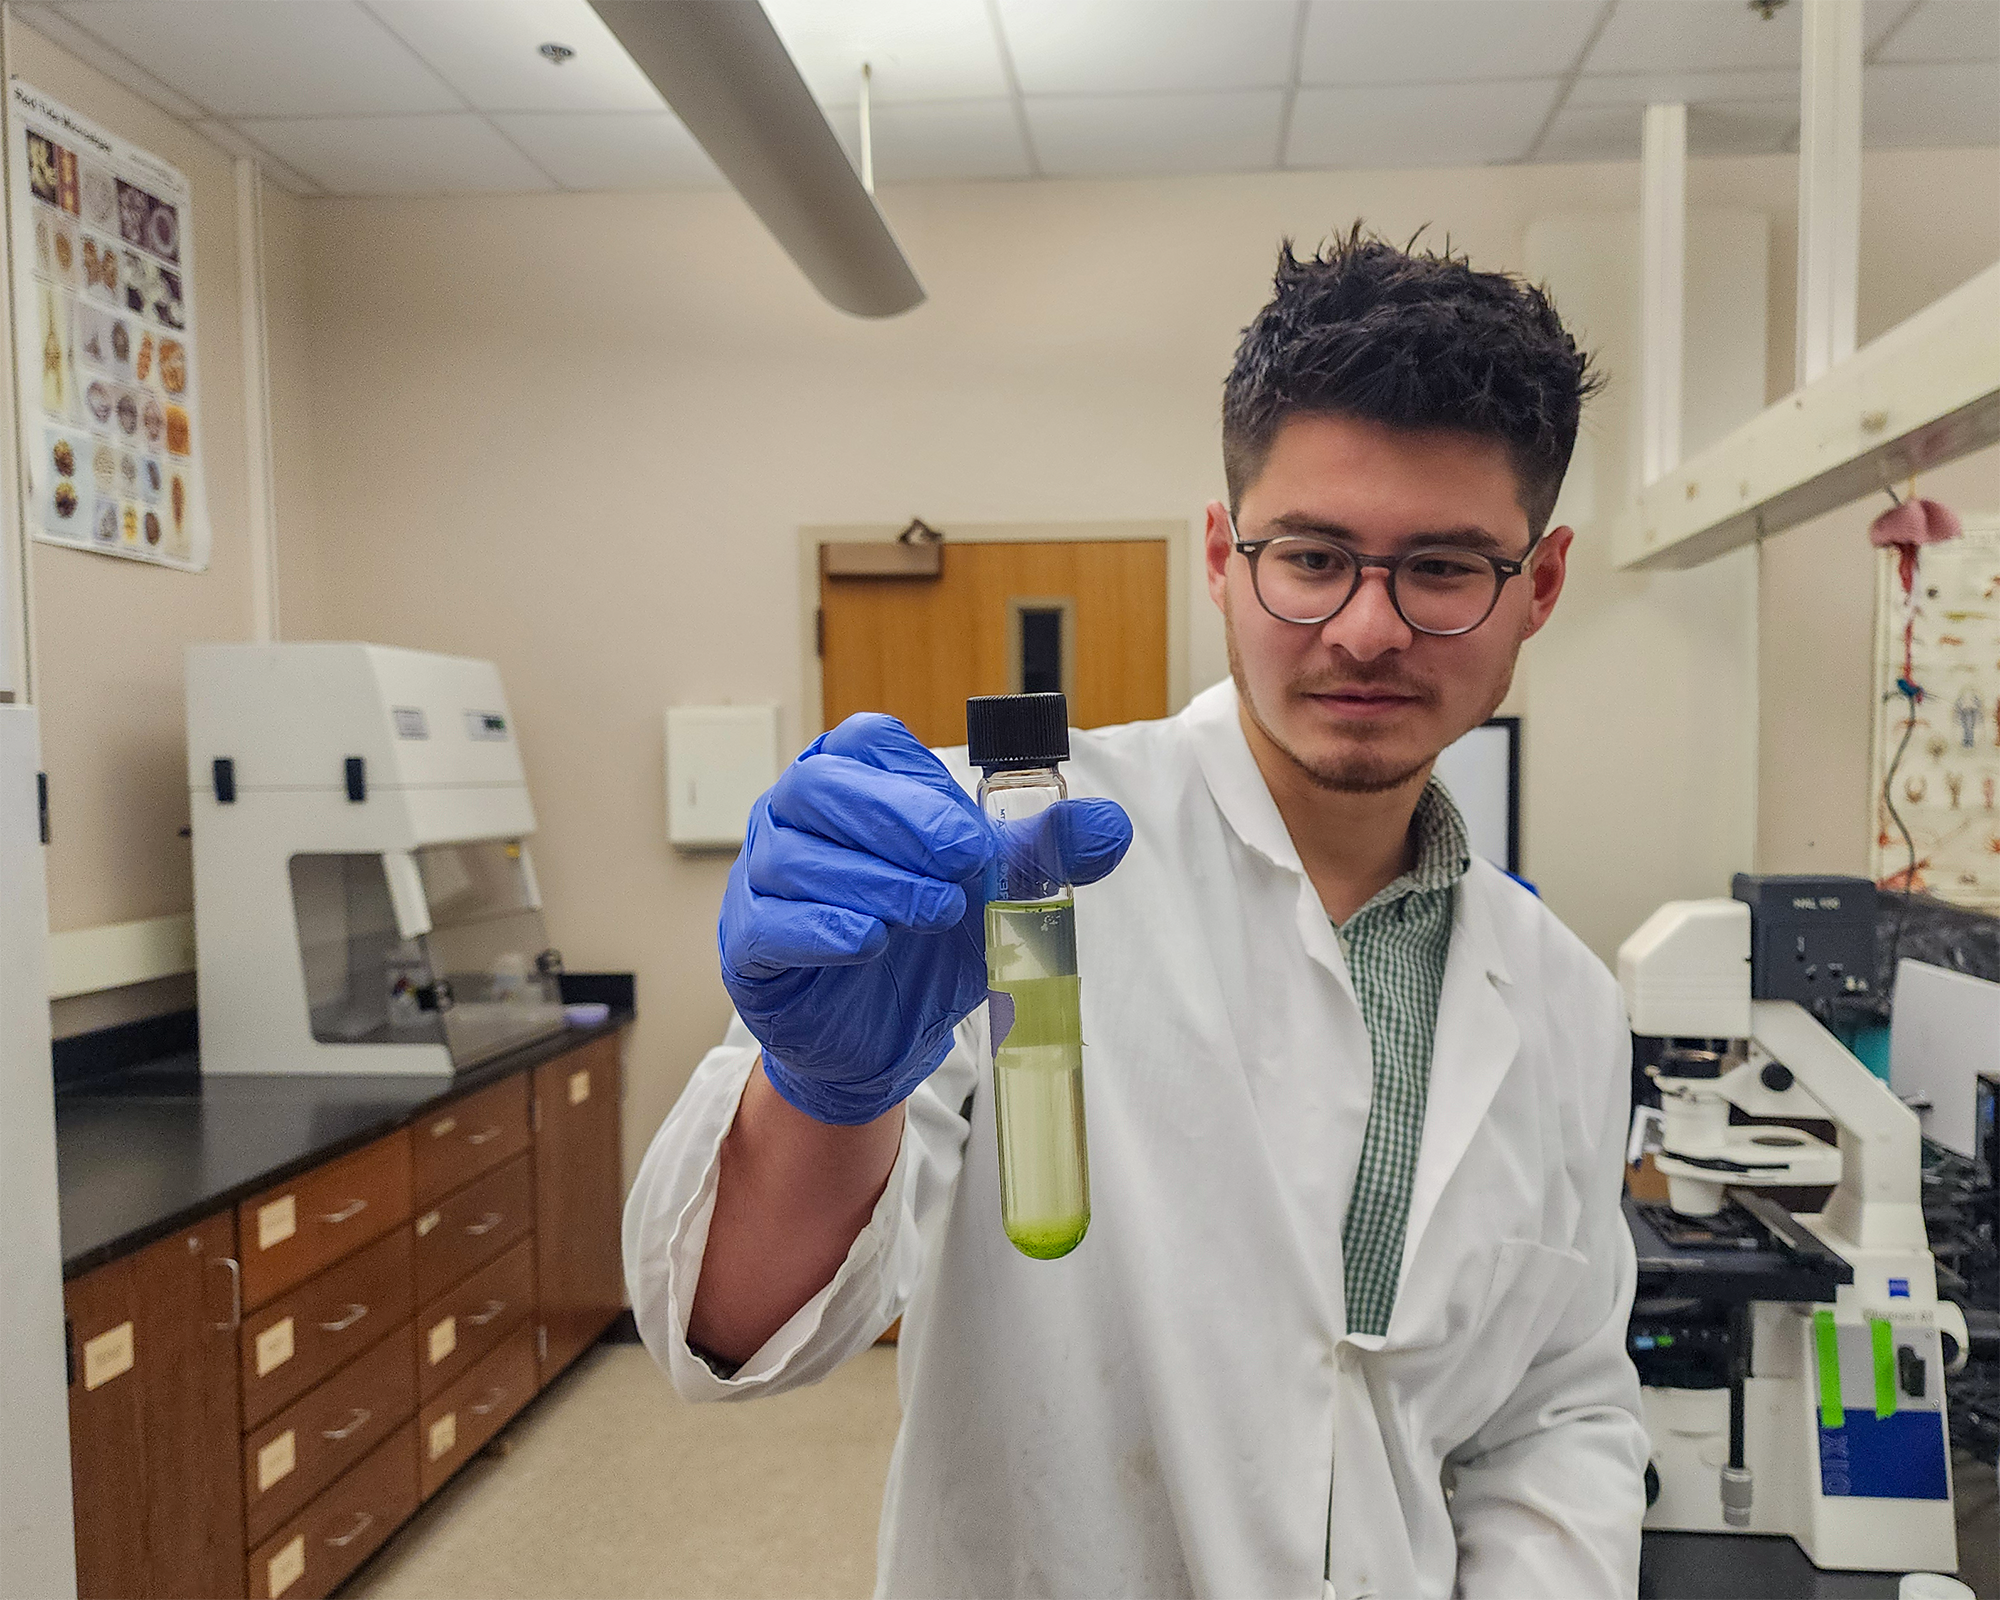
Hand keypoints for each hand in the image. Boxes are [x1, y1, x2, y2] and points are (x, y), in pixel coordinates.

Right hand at [718, 714, 1129, 1124]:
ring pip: (795, 855)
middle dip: (896, 821)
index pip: (866, 744)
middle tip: (961, 865)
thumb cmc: (924, 942)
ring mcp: (762, 878)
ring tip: (934, 912)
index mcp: (850, 782)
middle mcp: (793, 817)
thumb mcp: (990, 890)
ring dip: (874, 881)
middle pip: (821, 787)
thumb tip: (1112, 828)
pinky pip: (769, 924)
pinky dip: (822, 930)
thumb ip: (1042, 853)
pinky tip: (870, 941)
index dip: (917, 780)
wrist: (884, 1036)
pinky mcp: (747, 946)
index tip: (971, 831)